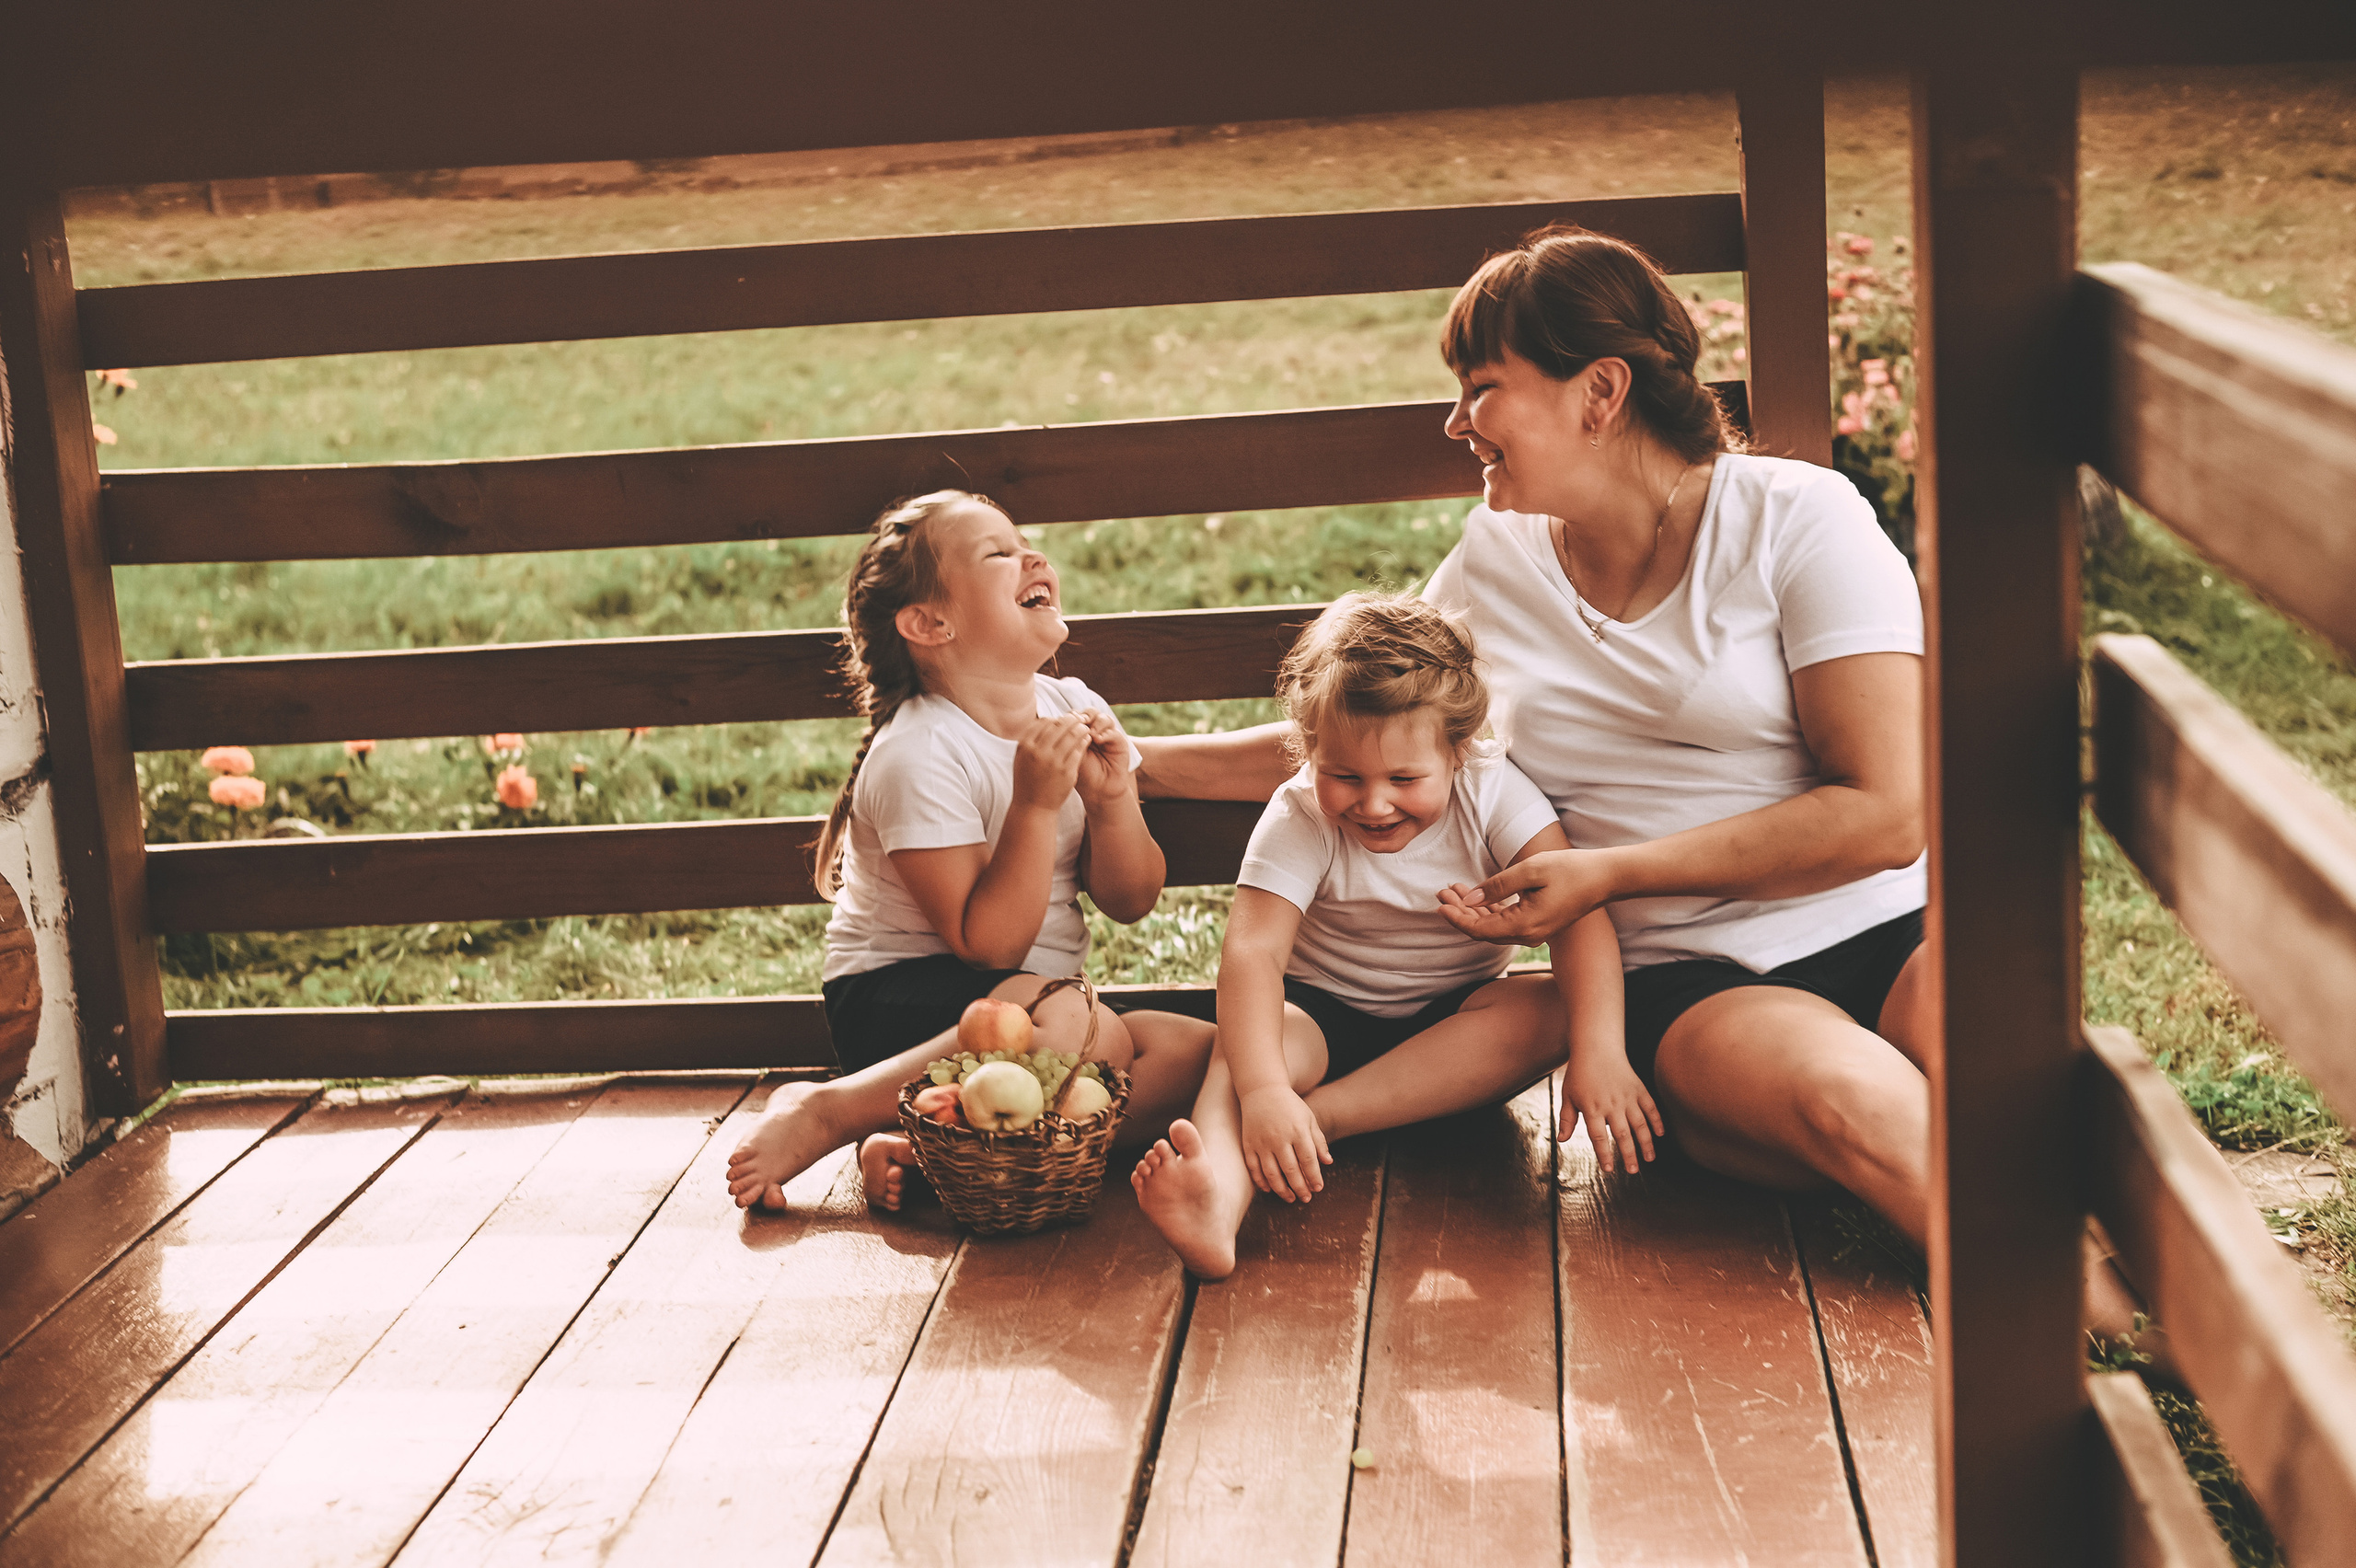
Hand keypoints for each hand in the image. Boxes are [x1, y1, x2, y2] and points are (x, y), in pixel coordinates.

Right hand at [1010, 713, 1088, 812]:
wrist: (1033, 807)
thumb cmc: (1027, 781)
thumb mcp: (1022, 758)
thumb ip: (1031, 739)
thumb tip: (1046, 720)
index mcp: (1025, 746)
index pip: (1044, 722)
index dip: (1056, 719)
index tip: (1063, 720)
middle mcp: (1038, 752)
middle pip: (1059, 725)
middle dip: (1071, 719)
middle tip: (1079, 719)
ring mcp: (1053, 762)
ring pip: (1072, 735)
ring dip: (1081, 728)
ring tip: (1085, 728)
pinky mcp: (1067, 771)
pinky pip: (1079, 750)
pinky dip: (1084, 742)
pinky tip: (1087, 740)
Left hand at [1074, 707, 1136, 811]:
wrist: (1098, 791)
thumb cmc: (1082, 774)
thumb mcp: (1071, 754)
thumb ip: (1068, 738)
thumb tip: (1062, 720)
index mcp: (1079, 732)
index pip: (1076, 715)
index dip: (1072, 716)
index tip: (1067, 722)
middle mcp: (1094, 731)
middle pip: (1091, 712)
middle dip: (1085, 715)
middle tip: (1080, 721)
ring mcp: (1108, 735)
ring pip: (1103, 717)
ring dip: (1096, 722)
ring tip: (1091, 733)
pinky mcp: (1120, 741)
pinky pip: (1113, 731)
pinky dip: (1105, 733)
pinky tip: (1098, 739)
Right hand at [1238, 1083, 1330, 1202]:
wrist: (1262, 1090)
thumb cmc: (1290, 1105)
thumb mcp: (1308, 1119)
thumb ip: (1319, 1141)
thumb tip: (1328, 1162)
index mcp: (1298, 1131)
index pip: (1308, 1161)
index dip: (1314, 1177)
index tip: (1318, 1189)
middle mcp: (1279, 1138)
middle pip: (1291, 1170)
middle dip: (1300, 1188)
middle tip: (1306, 1199)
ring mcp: (1262, 1142)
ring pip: (1272, 1174)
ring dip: (1282, 1190)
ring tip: (1291, 1198)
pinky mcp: (1248, 1144)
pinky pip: (1254, 1168)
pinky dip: (1261, 1181)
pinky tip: (1269, 1189)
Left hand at [1437, 848, 1615, 945]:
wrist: (1605, 878)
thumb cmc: (1571, 869)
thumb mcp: (1530, 870)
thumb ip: (1497, 885)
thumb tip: (1469, 897)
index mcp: (1525, 925)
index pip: (1479, 929)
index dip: (1456, 917)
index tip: (1439, 903)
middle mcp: (1528, 935)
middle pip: (1483, 930)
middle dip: (1460, 912)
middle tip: (1441, 892)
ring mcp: (1534, 932)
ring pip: (1493, 927)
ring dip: (1472, 910)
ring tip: (1453, 889)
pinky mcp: (1539, 924)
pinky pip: (1506, 922)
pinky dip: (1489, 910)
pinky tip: (1476, 895)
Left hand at [1561, 1051, 1664, 1173]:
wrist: (1597, 1047)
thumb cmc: (1579, 1074)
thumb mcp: (1568, 1096)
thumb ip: (1567, 1119)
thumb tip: (1562, 1140)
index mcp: (1592, 1108)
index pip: (1598, 1137)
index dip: (1604, 1154)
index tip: (1609, 1169)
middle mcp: (1611, 1104)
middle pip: (1622, 1134)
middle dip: (1629, 1155)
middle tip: (1632, 1171)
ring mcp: (1627, 1097)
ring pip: (1640, 1124)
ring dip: (1646, 1143)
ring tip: (1649, 1159)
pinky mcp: (1639, 1089)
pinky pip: (1651, 1108)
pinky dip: (1657, 1121)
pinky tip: (1660, 1135)